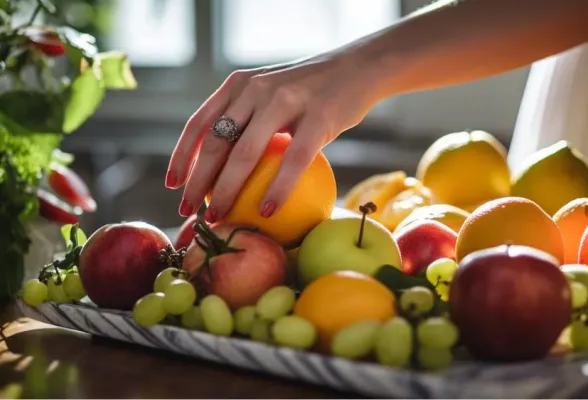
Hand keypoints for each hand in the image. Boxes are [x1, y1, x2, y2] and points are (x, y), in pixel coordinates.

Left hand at [165, 49, 378, 220]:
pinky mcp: (318, 117)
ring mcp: (287, 100)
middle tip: (189, 211)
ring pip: (246, 153)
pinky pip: (293, 161)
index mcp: (240, 84)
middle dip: (198, 182)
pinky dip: (278, 189)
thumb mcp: (271, 91)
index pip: (200, 123)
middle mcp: (257, 89)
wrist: (358, 68)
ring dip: (228, 191)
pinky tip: (267, 211)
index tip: (173, 185)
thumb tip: (222, 164)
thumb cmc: (311, 91)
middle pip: (217, 143)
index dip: (182, 156)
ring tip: (219, 218)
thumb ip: (246, 116)